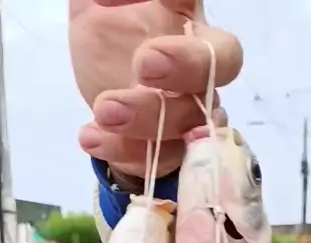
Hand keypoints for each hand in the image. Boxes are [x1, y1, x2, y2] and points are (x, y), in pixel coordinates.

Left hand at [69, 0, 242, 178]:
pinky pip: (157, 160)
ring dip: (146, 119)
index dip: (191, 13)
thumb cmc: (108, 36)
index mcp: (188, 27)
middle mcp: (198, 73)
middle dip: (186, 67)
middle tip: (144, 65)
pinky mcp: (165, 152)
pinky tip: (90, 136)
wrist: (100, 91)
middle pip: (220, 69)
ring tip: (104, 110)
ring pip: (190, 124)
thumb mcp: (99, 5)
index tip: (163, 10)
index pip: (207, 16)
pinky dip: (122, 150)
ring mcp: (186, 117)